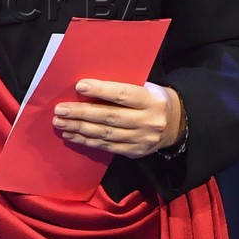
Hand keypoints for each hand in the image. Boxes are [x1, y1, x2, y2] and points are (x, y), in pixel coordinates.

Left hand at [52, 80, 181, 157]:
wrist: (177, 124)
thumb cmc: (153, 99)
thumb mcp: (146, 88)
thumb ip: (123, 88)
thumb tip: (87, 87)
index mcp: (151, 100)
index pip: (123, 95)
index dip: (101, 91)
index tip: (79, 86)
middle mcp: (148, 121)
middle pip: (110, 117)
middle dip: (82, 113)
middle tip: (60, 110)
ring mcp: (141, 139)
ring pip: (105, 134)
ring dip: (79, 129)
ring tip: (60, 123)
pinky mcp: (134, 152)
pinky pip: (106, 147)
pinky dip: (86, 141)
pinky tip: (72, 135)